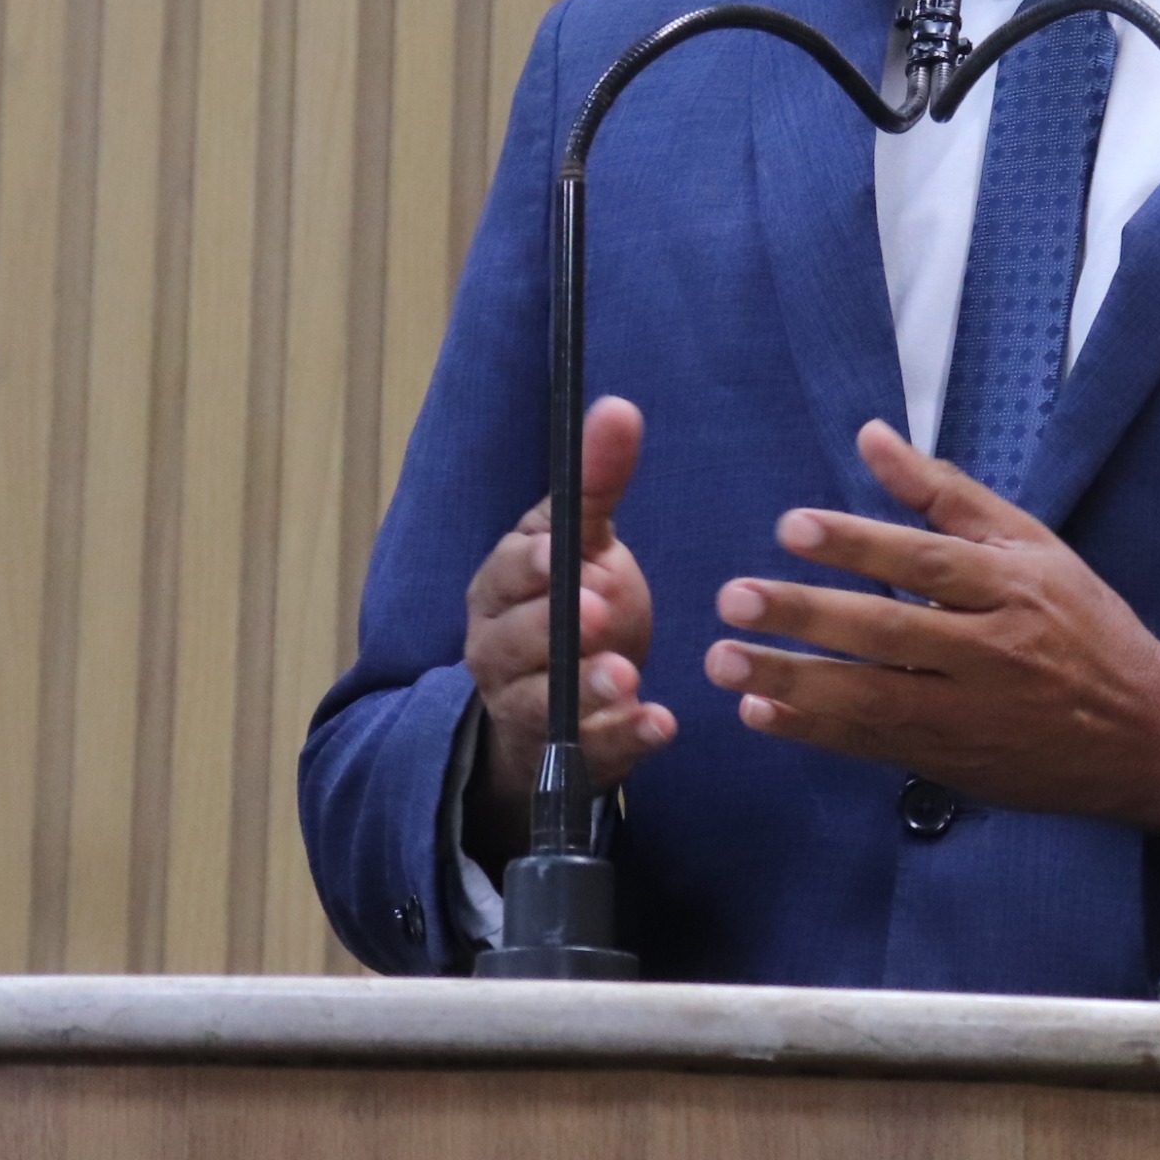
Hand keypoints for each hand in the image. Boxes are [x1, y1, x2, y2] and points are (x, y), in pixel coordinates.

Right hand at [460, 396, 671, 866]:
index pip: (506, 574)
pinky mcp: (567, 754)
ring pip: (543, 701)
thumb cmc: (568, 604)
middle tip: (596, 615)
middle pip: (512, 641)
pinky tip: (659, 722)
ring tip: (626, 678)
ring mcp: (529, 706)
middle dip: (551, 629)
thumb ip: (599, 482)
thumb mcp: (584, 543)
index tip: (562, 557)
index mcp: (501, 588)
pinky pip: (590, 751)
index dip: (531, 567)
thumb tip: (619, 406)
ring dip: (586, 688)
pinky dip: (624, 738)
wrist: (558, 704)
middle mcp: (500, 649)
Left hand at [703, 420, 1159, 836]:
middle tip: (735, 597)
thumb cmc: (1080, 625)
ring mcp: (969, 713)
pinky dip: (815, 731)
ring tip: (726, 663)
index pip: (927, 562)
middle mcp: (990, 651)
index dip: (858, 544)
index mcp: (1012, 587)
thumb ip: (945, 493)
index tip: (791, 527)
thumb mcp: (1031, 545)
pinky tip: (762, 713)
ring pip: (872, 698)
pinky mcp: (951, 759)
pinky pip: (873, 745)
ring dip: (793, 681)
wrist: (1142, 734)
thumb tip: (872, 435)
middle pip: (889, 632)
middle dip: (807, 617)